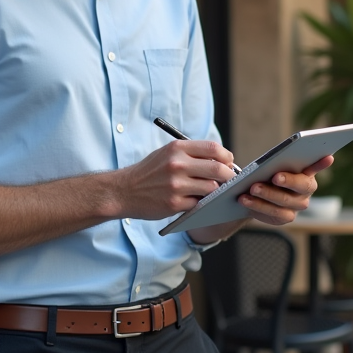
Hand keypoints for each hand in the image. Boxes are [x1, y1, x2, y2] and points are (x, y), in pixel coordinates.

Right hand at [118, 140, 236, 219]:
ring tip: (210, 191)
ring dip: (215, 191)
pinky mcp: (174, 203)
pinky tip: (194, 200)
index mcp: (177, 148)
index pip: (213, 148)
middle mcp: (177, 164)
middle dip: (229, 176)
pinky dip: (201, 203)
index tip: (229, 162)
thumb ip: (191, 154)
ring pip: (211, 188)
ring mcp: (176, 185)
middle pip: (217, 169)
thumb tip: (221, 160)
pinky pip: (199, 203)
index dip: (226, 156)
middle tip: (229, 180)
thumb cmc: (149, 172)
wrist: (123, 191)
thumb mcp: (167, 154)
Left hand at [237, 155, 334, 225]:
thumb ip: (281, 159)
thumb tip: (279, 154)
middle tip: (274, 177)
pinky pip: (272, 214)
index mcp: (307, 173)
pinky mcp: (284, 217)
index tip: (327, 157)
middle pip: (301, 187)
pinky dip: (257, 206)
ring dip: (266, 196)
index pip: (316, 166)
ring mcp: (296, 206)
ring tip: (250, 189)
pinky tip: (245, 200)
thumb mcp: (274, 164)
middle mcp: (305, 192)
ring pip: (283, 203)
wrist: (258, 192)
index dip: (321, 163)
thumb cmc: (269, 172)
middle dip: (288, 181)